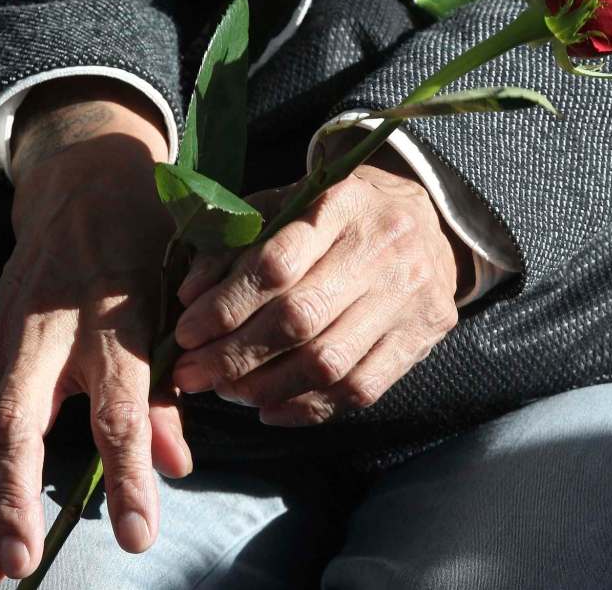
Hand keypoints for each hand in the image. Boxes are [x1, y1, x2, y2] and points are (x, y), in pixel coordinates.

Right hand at [0, 78, 190, 584]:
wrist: (83, 192)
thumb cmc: (141, 254)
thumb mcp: (171, 312)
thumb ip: (168, 392)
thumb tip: (174, 468)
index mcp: (113, 321)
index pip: (119, 412)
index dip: (127, 476)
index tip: (135, 535)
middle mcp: (49, 329)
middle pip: (18, 423)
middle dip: (12, 499)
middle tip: (16, 564)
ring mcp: (4, 332)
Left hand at [171, 157, 464, 426]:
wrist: (425, 223)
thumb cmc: (336, 218)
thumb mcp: (283, 207)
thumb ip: (233, 244)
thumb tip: (190, 297)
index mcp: (341, 203)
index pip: (276, 264)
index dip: (225, 307)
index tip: (186, 333)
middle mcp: (382, 248)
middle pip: (299, 318)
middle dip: (234, 356)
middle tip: (193, 375)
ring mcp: (408, 297)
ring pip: (328, 362)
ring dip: (265, 387)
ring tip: (227, 391)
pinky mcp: (421, 337)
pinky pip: (360, 389)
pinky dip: (307, 407)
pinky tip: (269, 408)